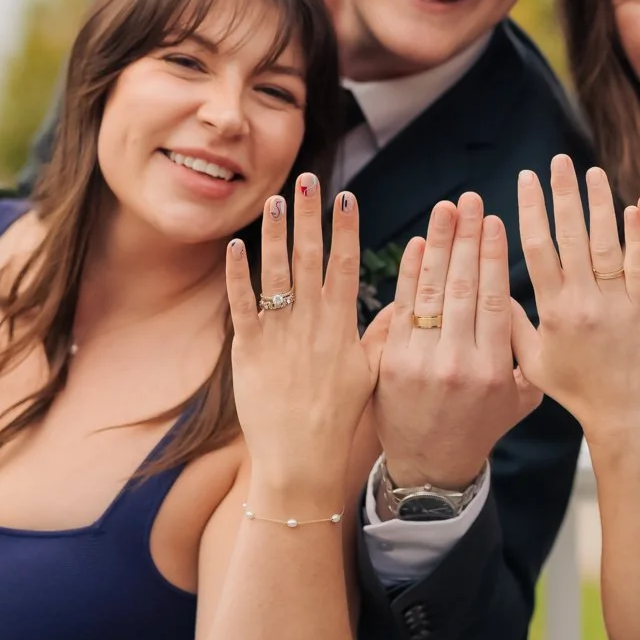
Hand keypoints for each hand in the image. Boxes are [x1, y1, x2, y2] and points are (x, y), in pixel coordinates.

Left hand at [226, 174, 375, 504]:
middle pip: (310, 257)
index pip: (346, 263)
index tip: (347, 195)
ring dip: (275, 233)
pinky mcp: (248, 351)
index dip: (346, 228)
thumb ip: (383, 334)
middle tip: (308, 179)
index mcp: (343, 324)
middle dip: (309, 216)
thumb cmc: (342, 418)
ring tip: (275, 199)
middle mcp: (312, 322)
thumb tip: (404, 306)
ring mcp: (279, 334)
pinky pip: (241, 305)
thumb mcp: (373, 373)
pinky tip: (236, 246)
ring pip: (276, 273)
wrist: (302, 459)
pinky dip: (237, 275)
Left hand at [369, 192, 542, 489]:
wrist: (431, 468)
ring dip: (439, 244)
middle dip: (467, 237)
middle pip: (463, 286)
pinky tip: (418, 244)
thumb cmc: (482, 425)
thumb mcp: (521, 396)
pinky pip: (402, 309)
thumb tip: (522, 293)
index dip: (494, 256)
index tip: (494, 219)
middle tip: (470, 199)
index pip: (495, 298)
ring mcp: (422, 363)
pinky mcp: (391, 364)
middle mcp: (459, 363)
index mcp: (495, 368)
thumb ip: (527, 349)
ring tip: (445, 208)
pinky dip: (409, 274)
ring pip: (432, 292)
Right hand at [510, 156, 639, 446]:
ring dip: (599, 204)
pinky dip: (636, 234)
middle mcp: (583, 302)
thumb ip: (513, 323)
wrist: (627, 417)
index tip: (527, 178)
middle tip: (558, 160)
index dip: (532, 209)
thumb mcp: (534, 362)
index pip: (538, 248)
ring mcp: (618, 303)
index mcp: (552, 311)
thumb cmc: (578, 391)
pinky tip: (631, 206)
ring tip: (593, 172)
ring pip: (606, 243)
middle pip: (571, 236)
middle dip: (563, 194)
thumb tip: (487, 288)